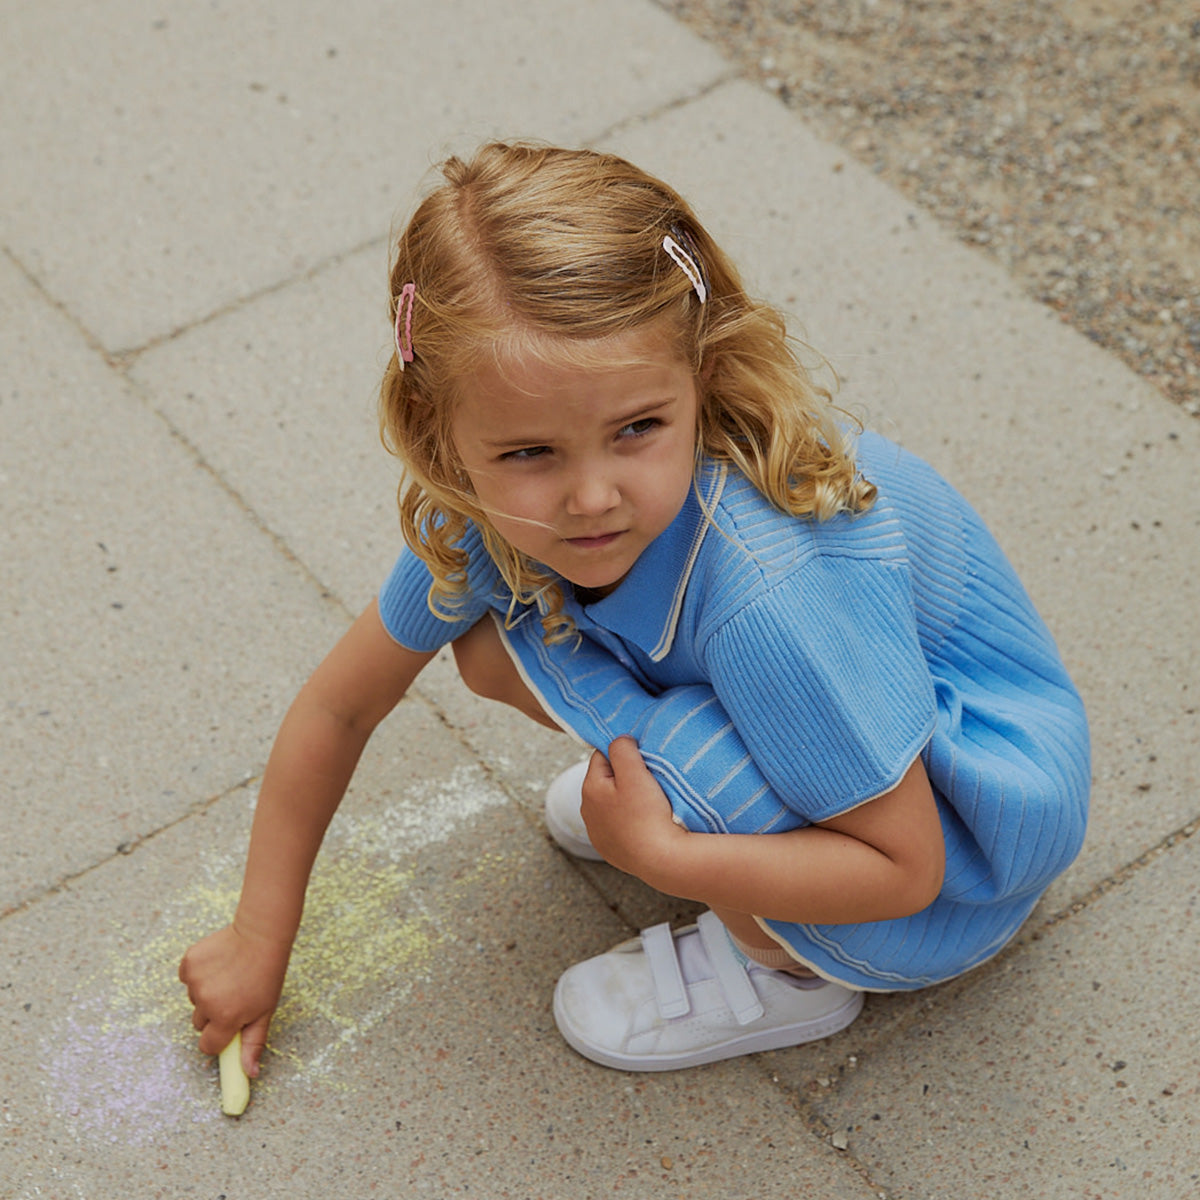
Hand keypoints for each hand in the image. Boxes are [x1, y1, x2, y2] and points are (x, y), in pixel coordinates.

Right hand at [178, 923, 290, 1076]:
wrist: (260, 934)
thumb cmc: (267, 973)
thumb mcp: (265, 1011)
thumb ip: (253, 1043)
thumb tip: (249, 1074)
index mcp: (226, 1017)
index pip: (208, 1046)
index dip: (218, 1039)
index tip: (228, 1028)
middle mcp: (206, 1002)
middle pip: (200, 1023)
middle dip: (214, 1015)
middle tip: (234, 996)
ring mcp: (195, 981)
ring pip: (194, 1000)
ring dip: (207, 993)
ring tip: (230, 976)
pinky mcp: (188, 963)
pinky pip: (187, 978)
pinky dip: (199, 974)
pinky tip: (218, 964)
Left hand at [580, 736, 686, 880]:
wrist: (661, 860)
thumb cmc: (648, 814)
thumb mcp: (634, 772)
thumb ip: (622, 748)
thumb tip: (619, 740)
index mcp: (589, 788)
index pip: (602, 756)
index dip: (624, 755)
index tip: (643, 764)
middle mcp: (587, 811)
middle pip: (606, 780)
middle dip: (625, 778)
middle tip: (649, 784)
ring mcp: (597, 833)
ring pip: (612, 804)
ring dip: (627, 800)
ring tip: (650, 806)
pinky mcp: (610, 849)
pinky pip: (618, 825)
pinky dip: (629, 821)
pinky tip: (645, 825)